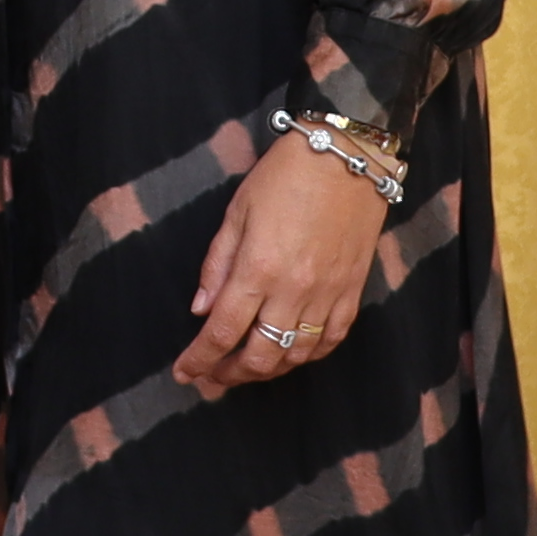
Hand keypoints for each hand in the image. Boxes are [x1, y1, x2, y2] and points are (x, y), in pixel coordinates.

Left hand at [173, 133, 384, 392]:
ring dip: (266, 371)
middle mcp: (294, 291)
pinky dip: (307, 356)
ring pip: (295, 356)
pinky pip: (331, 340)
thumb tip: (201, 311)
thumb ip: (217, 266)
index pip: (222, 332)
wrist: (348, 157)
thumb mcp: (237, 211)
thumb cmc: (285, 175)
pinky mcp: (352, 292)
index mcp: (258, 269)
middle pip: (259, 356)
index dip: (199, 359)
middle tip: (211, 378)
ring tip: (245, 370)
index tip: (183, 373)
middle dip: (229, 374)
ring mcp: (328, 295)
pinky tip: (290, 355)